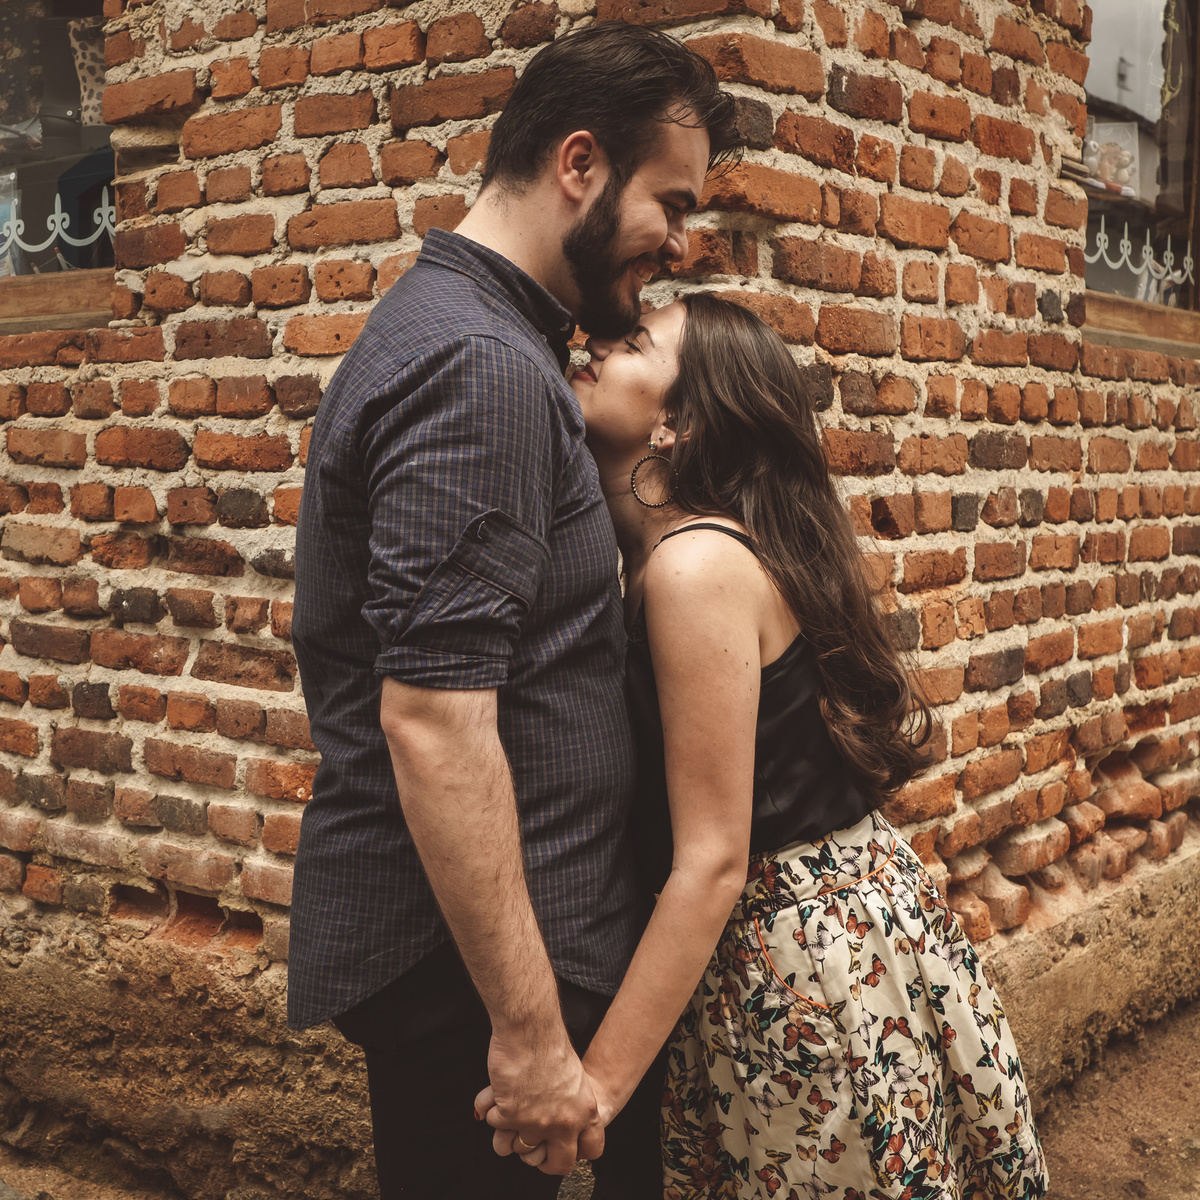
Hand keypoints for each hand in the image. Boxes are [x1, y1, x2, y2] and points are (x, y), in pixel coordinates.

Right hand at [472, 1027, 604, 1173]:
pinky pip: (496, 1126)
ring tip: (511, 1106)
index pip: (591, 1149)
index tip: (563, 1146)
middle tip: (533, 1146)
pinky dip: (493, 1110)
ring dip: (511, 1131)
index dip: (576, 1152)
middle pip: (559, 1165)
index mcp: (586, 1111)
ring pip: (520, 1148)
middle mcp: (564, 1123)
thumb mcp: (574, 1079)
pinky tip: (499, 1090)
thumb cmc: (549, 1045)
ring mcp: (537, 1123)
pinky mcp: (511, 1116)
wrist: (530, 1029)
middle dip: (544, 1161)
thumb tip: (558, 1129)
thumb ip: (570, 1106)